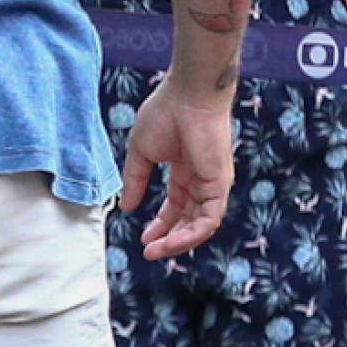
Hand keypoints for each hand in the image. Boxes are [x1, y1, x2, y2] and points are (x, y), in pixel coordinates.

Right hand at [118, 74, 235, 258]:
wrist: (188, 95)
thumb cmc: (166, 113)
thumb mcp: (141, 153)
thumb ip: (134, 181)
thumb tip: (126, 207)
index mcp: (185, 170)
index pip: (176, 206)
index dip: (160, 224)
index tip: (144, 238)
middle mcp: (201, 180)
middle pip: (188, 220)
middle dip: (169, 238)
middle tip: (150, 251)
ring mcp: (213, 184)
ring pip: (200, 225)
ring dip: (179, 242)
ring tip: (157, 251)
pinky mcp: (220, 185)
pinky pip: (208, 220)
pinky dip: (191, 234)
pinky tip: (171, 242)